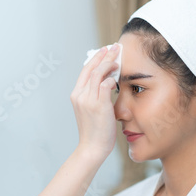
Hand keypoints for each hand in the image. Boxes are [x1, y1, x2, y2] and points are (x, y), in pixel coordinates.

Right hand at [70, 44, 119, 162]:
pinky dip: (111, 78)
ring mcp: (87, 100)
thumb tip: (108, 84)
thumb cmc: (96, 131)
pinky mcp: (98, 105)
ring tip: (119, 57)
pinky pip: (105, 84)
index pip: (85, 71)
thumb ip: (97, 96)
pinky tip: (118, 76)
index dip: (96, 59)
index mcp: (76, 95)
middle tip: (114, 47)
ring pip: (98, 73)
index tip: (105, 51)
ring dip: (110, 63)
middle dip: (103, 55)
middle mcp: (79, 95)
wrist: (92, 148)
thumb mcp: (92, 110)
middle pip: (90, 68)